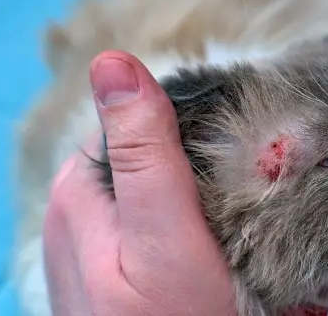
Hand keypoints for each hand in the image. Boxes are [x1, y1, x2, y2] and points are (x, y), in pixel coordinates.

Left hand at [43, 51, 236, 314]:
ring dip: (200, 193)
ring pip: (162, 187)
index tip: (239, 149)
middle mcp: (83, 211)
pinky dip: (193, 221)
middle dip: (199, 161)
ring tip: (237, 219)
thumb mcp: (160, 238)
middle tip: (246, 194)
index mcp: (81, 191)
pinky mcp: (124, 264)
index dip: (192, 125)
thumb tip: (115, 64)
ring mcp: (103, 241)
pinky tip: (216, 243)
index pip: (137, 123)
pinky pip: (164, 221)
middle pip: (151, 155)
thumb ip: (142, 154)